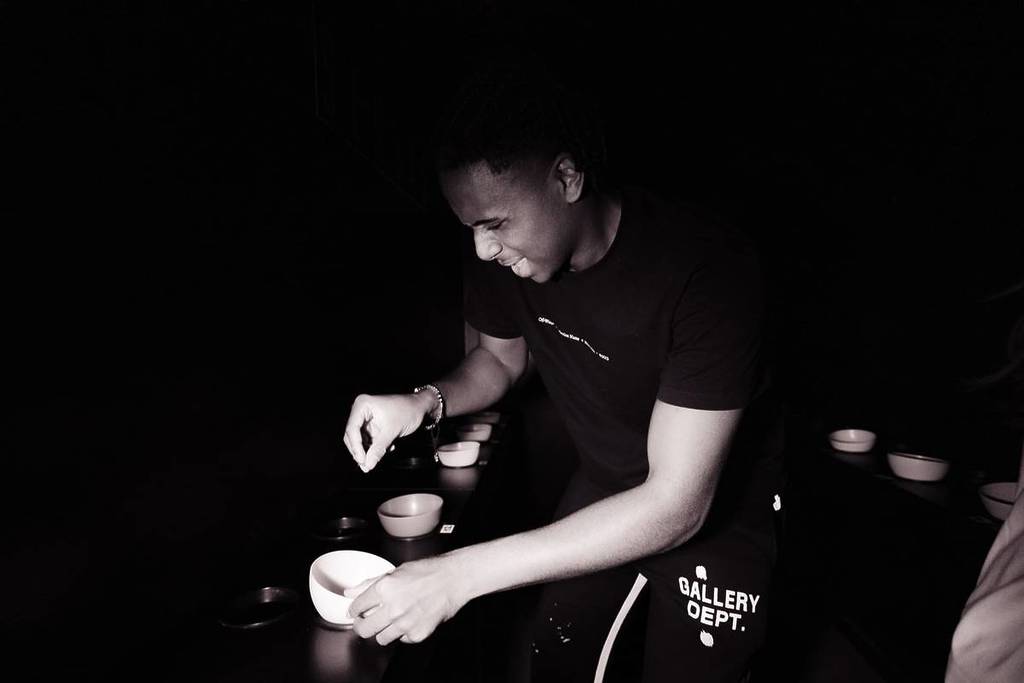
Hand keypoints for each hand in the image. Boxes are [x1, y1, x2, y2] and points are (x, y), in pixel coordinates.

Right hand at [342, 393, 431, 471]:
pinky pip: (369, 441)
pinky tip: (389, 448)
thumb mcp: (392, 431)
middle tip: (367, 466)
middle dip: (360, 451)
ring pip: (360, 441)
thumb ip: (378, 448)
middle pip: (352, 436)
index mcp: (363, 405)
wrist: (420, 407)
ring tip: (379, 458)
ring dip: (369, 452)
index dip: (355, 447)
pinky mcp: (372, 426)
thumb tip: (368, 464)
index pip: (352, 429)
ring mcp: (366, 419)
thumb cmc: (408, 410)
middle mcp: (361, 411)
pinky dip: (375, 448)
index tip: (362, 460)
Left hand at [345, 555, 466, 644]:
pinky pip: (402, 640)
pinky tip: (410, 620)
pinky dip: (404, 633)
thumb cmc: (429, 571)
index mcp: (385, 588)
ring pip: (381, 639)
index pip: (356, 607)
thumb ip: (370, 584)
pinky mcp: (417, 634)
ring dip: (384, 631)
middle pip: (364, 629)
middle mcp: (393, 607)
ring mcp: (405, 623)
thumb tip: (351, 592)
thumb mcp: (396, 571)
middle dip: (362, 626)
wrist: (454, 579)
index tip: (356, 612)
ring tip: (393, 620)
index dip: (354, 611)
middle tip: (366, 622)